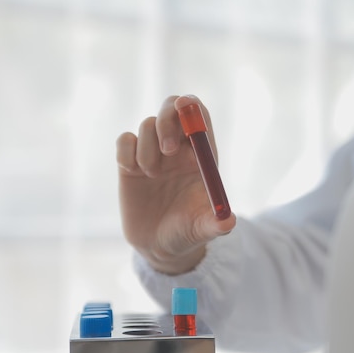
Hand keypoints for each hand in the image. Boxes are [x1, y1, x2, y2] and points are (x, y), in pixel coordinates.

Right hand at [116, 95, 236, 274]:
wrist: (159, 245)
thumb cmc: (188, 232)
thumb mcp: (203, 230)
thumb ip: (217, 225)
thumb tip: (228, 222)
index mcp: (201, 154)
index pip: (199, 116)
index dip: (192, 107)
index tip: (184, 108)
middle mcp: (177, 149)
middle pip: (171, 109)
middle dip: (167, 119)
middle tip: (168, 149)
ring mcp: (152, 153)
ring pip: (147, 124)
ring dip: (148, 148)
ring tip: (152, 175)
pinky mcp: (129, 162)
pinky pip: (124, 140)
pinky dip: (126, 150)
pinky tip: (132, 170)